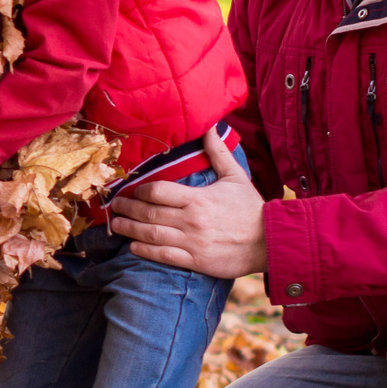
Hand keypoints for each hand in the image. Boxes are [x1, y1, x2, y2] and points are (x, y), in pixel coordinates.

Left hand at [106, 128, 265, 278]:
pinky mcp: (196, 261)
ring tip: (115, 225)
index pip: (158, 191)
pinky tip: (133, 247)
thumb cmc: (251, 209)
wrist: (271, 241)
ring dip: (129, 230)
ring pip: (151, 235)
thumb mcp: (235, 177)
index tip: (133, 190)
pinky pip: (163, 257)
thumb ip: (217, 153)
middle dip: (127, 210)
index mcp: (198, 199)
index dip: (140, 191)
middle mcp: (191, 220)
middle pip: (149, 214)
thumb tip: (209, 126)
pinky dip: (145, 252)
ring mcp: (192, 242)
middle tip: (114, 206)